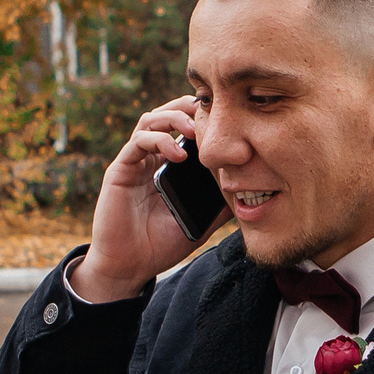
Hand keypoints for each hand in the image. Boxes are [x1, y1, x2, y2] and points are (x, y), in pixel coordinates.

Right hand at [68, 94, 212, 301]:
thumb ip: (220, 203)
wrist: (130, 267)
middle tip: (210, 110)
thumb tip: (252, 190)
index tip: (225, 114)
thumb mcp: (201, 220)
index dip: (200, 116)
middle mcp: (150, 158)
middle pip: (166, 114)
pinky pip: (137, 144)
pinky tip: (178, 154)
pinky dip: (158, 141)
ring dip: (173, 118)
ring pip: (150, 121)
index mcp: (168, 165)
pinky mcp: (120, 171)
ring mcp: (134, 162)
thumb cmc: (161, 244)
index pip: (183, 127)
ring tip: (194, 130)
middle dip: (187, 107)